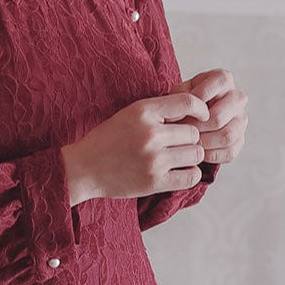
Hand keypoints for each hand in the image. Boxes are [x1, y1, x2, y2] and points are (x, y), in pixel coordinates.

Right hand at [61, 91, 211, 204]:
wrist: (83, 168)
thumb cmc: (108, 139)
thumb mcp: (130, 114)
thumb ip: (160, 111)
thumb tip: (196, 110)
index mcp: (143, 111)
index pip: (188, 102)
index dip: (200, 109)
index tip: (201, 116)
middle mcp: (150, 134)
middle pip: (194, 133)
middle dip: (189, 138)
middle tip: (176, 143)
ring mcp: (153, 159)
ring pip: (196, 154)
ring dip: (190, 157)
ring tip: (176, 157)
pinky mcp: (154, 182)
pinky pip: (191, 176)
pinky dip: (189, 174)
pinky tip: (178, 171)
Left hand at [167, 68, 247, 164]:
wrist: (191, 115)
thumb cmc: (184, 100)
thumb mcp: (179, 92)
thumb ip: (178, 98)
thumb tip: (173, 119)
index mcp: (224, 80)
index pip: (217, 85)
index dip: (197, 100)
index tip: (180, 112)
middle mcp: (237, 98)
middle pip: (219, 116)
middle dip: (196, 127)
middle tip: (181, 132)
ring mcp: (241, 120)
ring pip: (226, 135)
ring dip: (203, 142)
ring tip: (187, 142)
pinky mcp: (240, 140)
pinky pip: (229, 152)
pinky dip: (211, 155)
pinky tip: (197, 151)